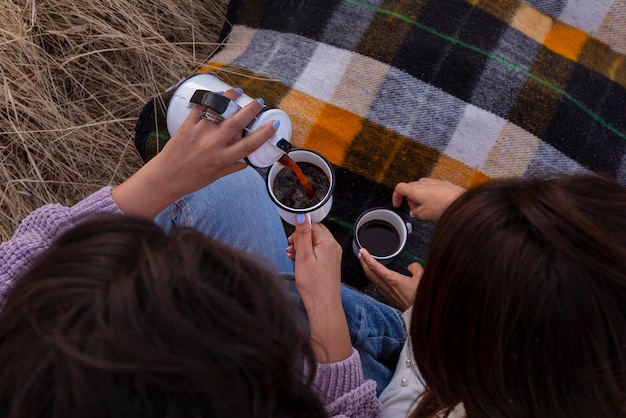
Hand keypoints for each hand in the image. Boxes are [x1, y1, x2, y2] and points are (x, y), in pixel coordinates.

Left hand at [112, 88, 275, 217]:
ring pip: (219, 109)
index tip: (273, 124)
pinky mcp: (187, 125)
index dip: (264, 133)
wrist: (165, 178)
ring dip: (230, 97)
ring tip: (238, 92)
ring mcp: (200, 132)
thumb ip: (232, 167)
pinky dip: (210, 99)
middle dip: (251, 109)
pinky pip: (201, 107)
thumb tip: (245, 161)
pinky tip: (217, 95)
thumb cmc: (190, 180)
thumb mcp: (216, 176)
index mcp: (223, 159)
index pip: (250, 144)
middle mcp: (213, 144)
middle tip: (260, 102)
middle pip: (237, 122)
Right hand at [288, 214, 351, 362]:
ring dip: (303, 246)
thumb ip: (303, 234)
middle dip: (301, 238)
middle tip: (291, 248)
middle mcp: (333, 247)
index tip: (291, 241)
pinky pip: (318, 251)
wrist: (323, 305)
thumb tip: (302, 215)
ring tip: (293, 256)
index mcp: (328, 243)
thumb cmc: (313, 284)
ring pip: (316, 242)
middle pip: (315, 232)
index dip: (300, 231)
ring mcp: (333, 255)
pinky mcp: (331, 263)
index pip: (312, 225)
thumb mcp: (303, 256)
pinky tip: (300, 262)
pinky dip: (308, 253)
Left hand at [359, 248, 421, 310]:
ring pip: (372, 279)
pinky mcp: (388, 297)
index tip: (362, 251)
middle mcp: (386, 285)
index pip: (375, 266)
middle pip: (369, 272)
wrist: (418, 312)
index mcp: (391, 279)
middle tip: (360, 254)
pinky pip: (376, 285)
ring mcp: (385, 292)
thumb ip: (415, 268)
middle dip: (363, 262)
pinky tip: (375, 277)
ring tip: (365, 263)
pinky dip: (373, 278)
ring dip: (367, 270)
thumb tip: (412, 266)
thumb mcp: (421, 278)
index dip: (367, 257)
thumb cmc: (419, 297)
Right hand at [392, 178, 464, 220]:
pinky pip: (431, 188)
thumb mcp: (423, 215)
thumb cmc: (443, 205)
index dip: (396, 197)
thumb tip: (414, 212)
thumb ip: (414, 213)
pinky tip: (436, 204)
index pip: (399, 188)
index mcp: (414, 189)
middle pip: (410, 188)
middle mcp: (423, 182)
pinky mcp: (442, 183)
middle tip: (415, 209)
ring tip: (427, 208)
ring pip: (421, 188)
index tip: (397, 203)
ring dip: (420, 197)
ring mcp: (433, 181)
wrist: (460, 202)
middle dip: (410, 200)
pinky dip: (430, 195)